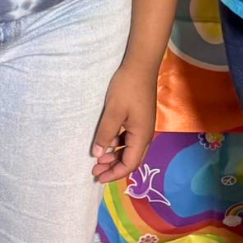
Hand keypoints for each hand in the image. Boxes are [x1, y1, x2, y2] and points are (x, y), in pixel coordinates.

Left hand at [91, 63, 156, 183]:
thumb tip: (97, 154)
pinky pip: (131, 139)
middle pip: (132, 160)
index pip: (129, 164)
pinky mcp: (141, 119)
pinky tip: (108, 141)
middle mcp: (146, 135)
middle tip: (95, 170)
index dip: (114, 174)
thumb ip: (105, 134)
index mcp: (142, 136)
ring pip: (131, 150)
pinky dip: (119, 145)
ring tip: (99, 158)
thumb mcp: (113, 112)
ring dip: (116, 156)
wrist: (140, 66)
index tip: (98, 176)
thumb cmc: (127, 88)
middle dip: (114, 167)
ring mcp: (144, 126)